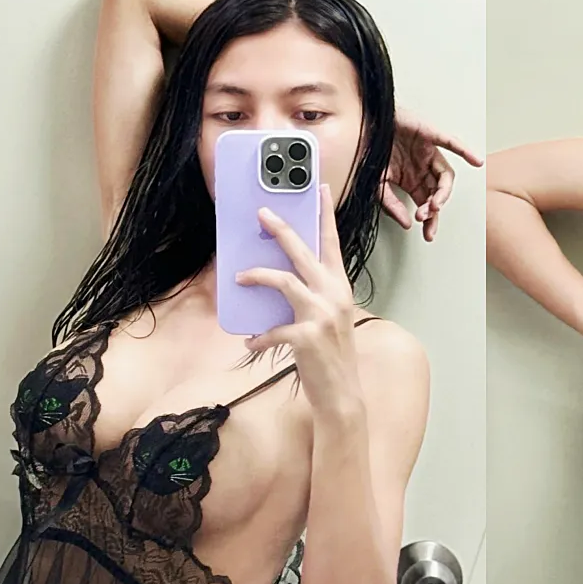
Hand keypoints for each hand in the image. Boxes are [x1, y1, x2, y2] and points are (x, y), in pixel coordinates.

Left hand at [238, 184, 362, 413]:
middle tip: (262, 214)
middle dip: (281, 230)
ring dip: (258, 276)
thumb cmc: (331, 357)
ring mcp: (321, 315)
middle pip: (304, 252)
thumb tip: (280, 281)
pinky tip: (251, 342)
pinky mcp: (306, 336)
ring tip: (240, 277)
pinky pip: (273, 328)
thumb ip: (311, 297)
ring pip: (284, 280)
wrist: (342, 394)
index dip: (325, 215)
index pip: (332, 244)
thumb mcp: (328, 319)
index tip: (319, 188)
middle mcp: (333, 296)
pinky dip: (259, 336)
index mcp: (340, 288)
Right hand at [380, 109, 482, 241]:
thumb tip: (407, 224)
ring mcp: (428, 153)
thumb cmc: (370, 150)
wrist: (364, 122)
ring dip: (443, 192)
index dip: (430, 220)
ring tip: (435, 203)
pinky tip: (476, 160)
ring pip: (445, 176)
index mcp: (412, 181)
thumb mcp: (377, 184)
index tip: (428, 234)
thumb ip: (391, 204)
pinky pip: (450, 143)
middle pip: (438, 194)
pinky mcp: (429, 135)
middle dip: (434, 209)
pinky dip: (464, 151)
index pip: (427, 205)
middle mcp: (423, 169)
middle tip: (425, 218)